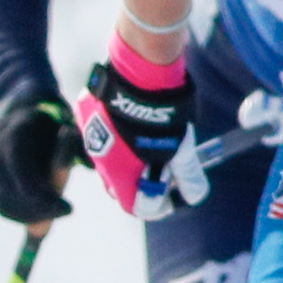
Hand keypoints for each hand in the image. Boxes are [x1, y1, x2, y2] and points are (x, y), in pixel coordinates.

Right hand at [0, 97, 78, 225]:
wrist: (20, 118)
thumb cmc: (49, 124)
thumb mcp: (66, 124)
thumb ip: (76, 143)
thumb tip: (89, 166)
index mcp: (15, 137)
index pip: (22, 175)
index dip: (43, 197)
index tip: (69, 208)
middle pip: (10, 193)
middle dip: (39, 209)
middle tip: (64, 211)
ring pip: (2, 204)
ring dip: (29, 216)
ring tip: (54, 213)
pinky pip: (0, 206)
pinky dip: (18, 216)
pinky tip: (39, 215)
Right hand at [77, 37, 198, 219]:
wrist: (139, 75)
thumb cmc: (160, 119)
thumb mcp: (181, 150)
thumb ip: (188, 176)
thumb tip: (195, 196)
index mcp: (118, 177)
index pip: (135, 206)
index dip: (158, 204)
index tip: (176, 193)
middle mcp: (98, 161)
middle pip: (121, 183)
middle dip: (144, 180)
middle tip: (167, 165)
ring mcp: (90, 135)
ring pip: (110, 155)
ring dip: (130, 155)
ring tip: (152, 138)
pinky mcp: (86, 112)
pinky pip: (102, 128)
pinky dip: (118, 131)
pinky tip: (136, 116)